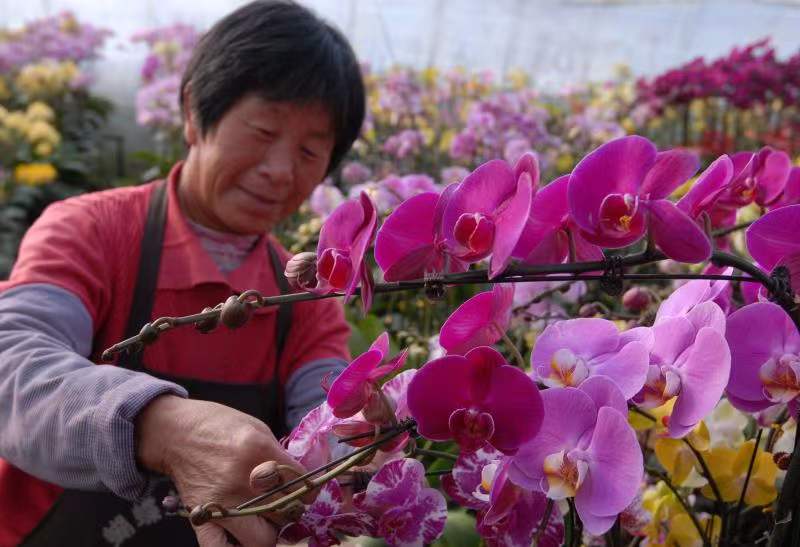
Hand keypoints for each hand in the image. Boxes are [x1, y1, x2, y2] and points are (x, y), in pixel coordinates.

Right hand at [136, 394, 305, 545]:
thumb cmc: (219, 425)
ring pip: (264, 539)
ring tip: (267, 518)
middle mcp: (244, 480)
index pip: (301, 482)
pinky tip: (244, 535)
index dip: (310, 489)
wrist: (176, 432)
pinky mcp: (202, 518)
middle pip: (287, 511)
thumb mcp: (257, 428)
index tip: (308, 491)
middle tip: (287, 503)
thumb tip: (303, 478)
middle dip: (292, 508)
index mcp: (260, 452)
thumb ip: (280, 454)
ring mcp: (223, 503)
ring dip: (271, 531)